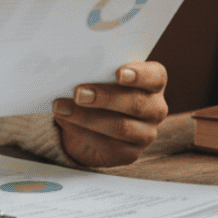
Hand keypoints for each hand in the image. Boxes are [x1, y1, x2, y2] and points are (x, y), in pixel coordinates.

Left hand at [52, 61, 167, 167]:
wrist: (93, 121)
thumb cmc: (100, 86)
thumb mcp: (102, 73)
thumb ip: (97, 68)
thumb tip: (75, 63)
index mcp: (154, 82)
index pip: (155, 76)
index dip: (139, 74)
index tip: (118, 73)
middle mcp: (155, 108)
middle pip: (136, 103)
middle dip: (104, 97)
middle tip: (78, 92)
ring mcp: (145, 134)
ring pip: (121, 127)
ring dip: (87, 117)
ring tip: (62, 107)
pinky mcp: (129, 154)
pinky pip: (107, 145)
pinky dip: (81, 132)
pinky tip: (65, 121)